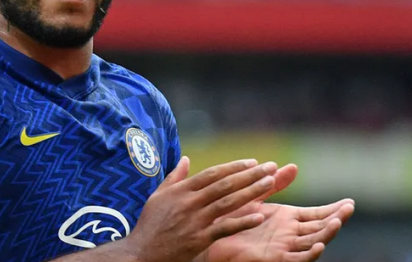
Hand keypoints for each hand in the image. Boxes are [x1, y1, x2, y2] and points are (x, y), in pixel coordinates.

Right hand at [125, 157, 277, 261]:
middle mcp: (189, 202)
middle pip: (224, 184)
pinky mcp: (199, 239)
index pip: (212, 174)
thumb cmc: (150, 224)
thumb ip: (174, 177)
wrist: (141, 253)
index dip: (234, 167)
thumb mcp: (158, 196)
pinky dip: (242, 222)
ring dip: (251, 192)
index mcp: (181, 190)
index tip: (252, 162)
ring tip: (269, 183)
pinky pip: (224, 228)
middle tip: (269, 167)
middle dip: (249, 175)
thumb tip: (186, 159)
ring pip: (228, 202)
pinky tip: (259, 217)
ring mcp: (195, 220)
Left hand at [203, 164, 355, 261]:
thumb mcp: (254, 198)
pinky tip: (319, 244)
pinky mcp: (276, 258)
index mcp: (287, 220)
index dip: (333, 209)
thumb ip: (273, 184)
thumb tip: (293, 166)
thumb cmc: (231, 220)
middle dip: (336, 218)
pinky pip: (298, 259)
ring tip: (337, 222)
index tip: (350, 202)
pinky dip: (310, 253)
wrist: (211, 240)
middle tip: (349, 208)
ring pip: (313, 242)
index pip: (317, 215)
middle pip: (320, 227)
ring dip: (326, 233)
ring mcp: (285, 247)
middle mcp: (290, 234)